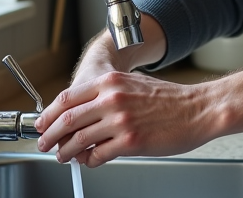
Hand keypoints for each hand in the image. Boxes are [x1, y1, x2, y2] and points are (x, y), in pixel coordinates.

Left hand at [34, 31, 242, 166]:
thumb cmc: (171, 100)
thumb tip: (83, 114)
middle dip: (51, 135)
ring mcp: (121, 121)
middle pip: (67, 119)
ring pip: (79, 140)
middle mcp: (113, 98)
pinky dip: (90, 161)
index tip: (43, 124)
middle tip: (45, 144)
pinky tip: (91, 161)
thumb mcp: (134, 86)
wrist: (199, 110)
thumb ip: (107, 96)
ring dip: (67, 152)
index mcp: (112, 82)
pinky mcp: (130, 142)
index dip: (49, 114)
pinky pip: (98, 156)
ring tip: (65, 157)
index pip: (67, 98)